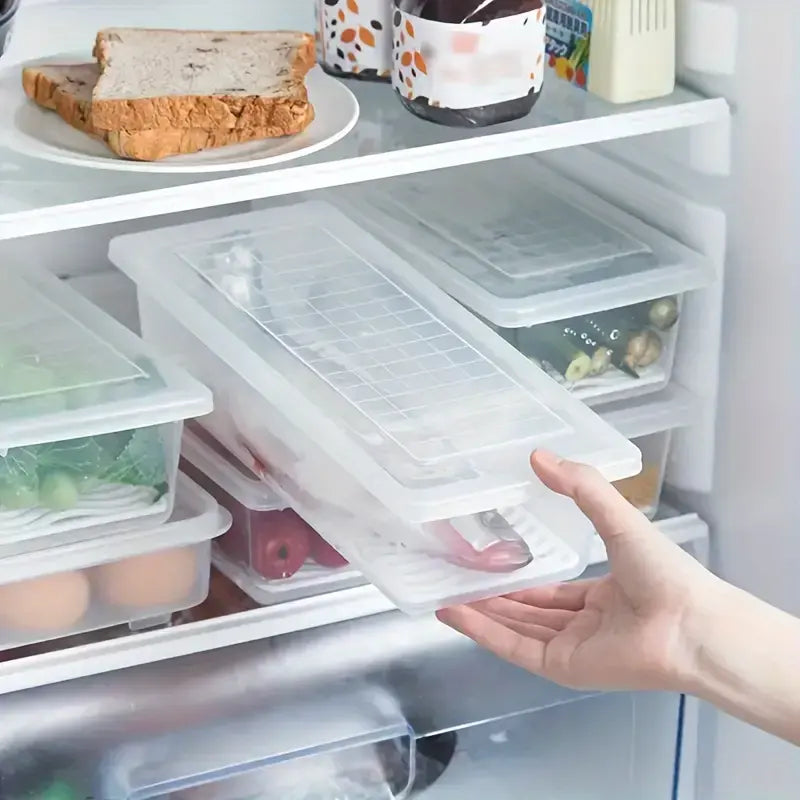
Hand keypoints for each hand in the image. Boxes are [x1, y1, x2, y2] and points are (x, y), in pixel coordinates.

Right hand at [437, 451, 721, 691]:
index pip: (554, 592)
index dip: (522, 580)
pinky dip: (484, 633)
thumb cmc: (662, 571)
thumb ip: (580, 487)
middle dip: (494, 599)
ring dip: (481, 613)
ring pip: (516, 630)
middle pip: (530, 612)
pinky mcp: (562, 668)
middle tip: (459, 580)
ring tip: (446, 596)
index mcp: (604, 596)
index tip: (490, 563)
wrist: (689, 625)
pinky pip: (515, 649)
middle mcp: (586, 624)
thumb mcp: (616, 518)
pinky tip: (455, 614)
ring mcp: (573, 648)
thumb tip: (538, 455)